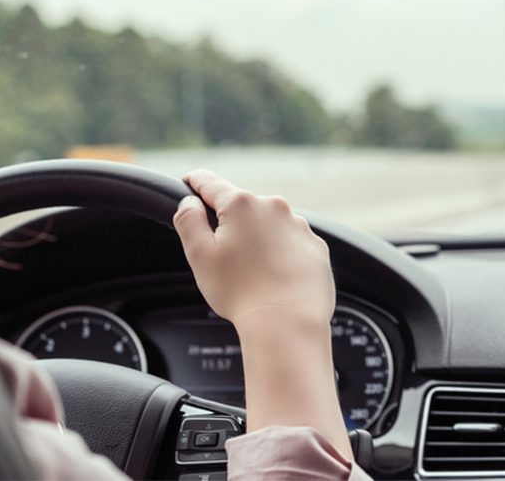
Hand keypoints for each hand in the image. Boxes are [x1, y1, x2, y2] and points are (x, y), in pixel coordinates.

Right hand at [172, 170, 352, 458]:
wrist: (288, 323)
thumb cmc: (241, 292)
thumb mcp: (199, 255)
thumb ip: (189, 221)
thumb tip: (190, 203)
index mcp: (241, 205)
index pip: (211, 184)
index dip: (196, 182)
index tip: (190, 181)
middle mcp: (274, 208)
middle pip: (243, 208)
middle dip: (231, 224)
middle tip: (222, 256)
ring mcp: (299, 226)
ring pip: (269, 227)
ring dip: (258, 240)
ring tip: (252, 275)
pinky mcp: (316, 247)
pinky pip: (292, 244)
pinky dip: (281, 255)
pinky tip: (274, 278)